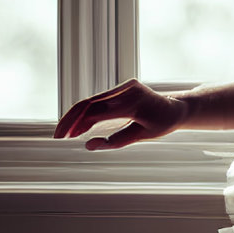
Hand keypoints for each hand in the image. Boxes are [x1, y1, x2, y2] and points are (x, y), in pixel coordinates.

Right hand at [53, 78, 189, 149]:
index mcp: (134, 103)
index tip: (65, 138)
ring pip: (92, 100)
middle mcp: (127, 90)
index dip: (77, 125)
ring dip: (76, 116)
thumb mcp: (142, 136)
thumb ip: (115, 141)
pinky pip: (99, 99)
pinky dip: (87, 112)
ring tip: (65, 133)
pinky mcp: (122, 87)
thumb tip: (89, 146)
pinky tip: (78, 125)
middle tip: (58, 136)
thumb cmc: (162, 123)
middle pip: (89, 103)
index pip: (97, 112)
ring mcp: (124, 86)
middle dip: (71, 120)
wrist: (176, 107)